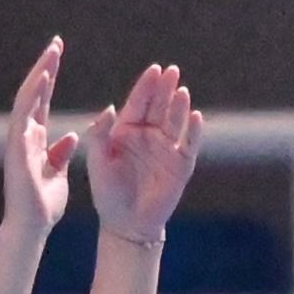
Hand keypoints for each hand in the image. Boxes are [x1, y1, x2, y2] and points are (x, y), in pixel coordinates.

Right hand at [0, 40, 77, 237]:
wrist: (32, 226)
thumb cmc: (43, 206)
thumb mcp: (59, 174)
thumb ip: (61, 154)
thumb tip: (70, 137)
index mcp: (35, 139)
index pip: (43, 101)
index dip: (50, 77)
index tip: (59, 54)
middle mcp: (25, 134)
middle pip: (34, 92)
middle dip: (45, 66)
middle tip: (57, 42)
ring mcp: (19, 139)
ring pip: (27, 98)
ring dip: (39, 73)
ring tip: (52, 51)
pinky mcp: (18, 147)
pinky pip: (25, 114)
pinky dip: (33, 94)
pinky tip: (43, 76)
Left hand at [81, 59, 199, 242]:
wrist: (126, 224)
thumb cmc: (108, 193)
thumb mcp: (98, 163)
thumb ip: (99, 136)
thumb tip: (110, 108)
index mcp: (127, 129)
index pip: (138, 102)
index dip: (146, 86)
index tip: (154, 70)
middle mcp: (149, 133)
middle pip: (159, 105)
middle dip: (165, 88)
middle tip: (172, 71)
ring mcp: (167, 147)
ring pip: (175, 120)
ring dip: (179, 106)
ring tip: (182, 91)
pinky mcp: (181, 163)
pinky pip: (189, 144)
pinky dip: (194, 131)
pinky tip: (196, 117)